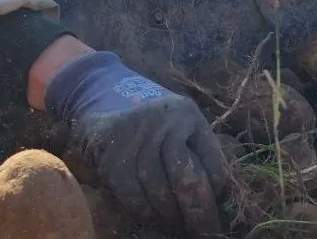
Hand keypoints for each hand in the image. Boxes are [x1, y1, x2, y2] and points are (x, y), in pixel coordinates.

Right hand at [44, 50, 228, 236]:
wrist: (96, 92)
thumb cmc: (146, 117)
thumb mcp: (176, 121)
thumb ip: (195, 148)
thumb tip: (218, 197)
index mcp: (188, 114)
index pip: (214, 165)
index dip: (219, 195)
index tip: (220, 213)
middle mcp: (165, 121)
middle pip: (188, 179)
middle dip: (199, 214)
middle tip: (206, 232)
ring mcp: (136, 137)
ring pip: (159, 192)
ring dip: (169, 216)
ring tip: (176, 224)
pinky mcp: (111, 155)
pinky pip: (133, 196)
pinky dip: (145, 212)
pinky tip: (151, 216)